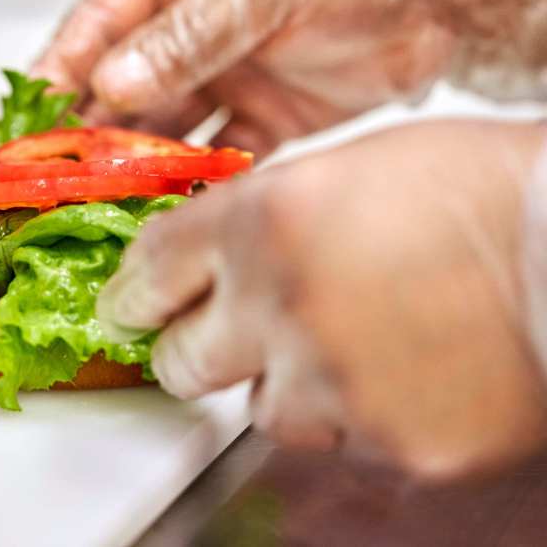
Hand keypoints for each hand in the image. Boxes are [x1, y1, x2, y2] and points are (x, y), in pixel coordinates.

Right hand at [33, 0, 546, 155]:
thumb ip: (182, 35)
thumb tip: (113, 81)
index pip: (94, 27)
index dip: (57, 77)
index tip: (30, 126)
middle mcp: (187, 27)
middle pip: (122, 90)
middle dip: (94, 137)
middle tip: (69, 184)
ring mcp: (226, 73)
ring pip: (167, 131)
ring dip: (144, 168)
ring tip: (118, 205)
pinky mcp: (267, 117)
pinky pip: (220, 158)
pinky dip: (202, 183)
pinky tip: (185, 207)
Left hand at [97, 119, 546, 479]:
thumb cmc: (479, 188)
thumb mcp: (345, 165)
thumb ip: (259, 214)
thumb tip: (204, 251)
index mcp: (265, 221)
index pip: (149, 273)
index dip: (133, 294)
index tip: (130, 305)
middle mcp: (283, 306)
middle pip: (178, 360)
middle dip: (189, 348)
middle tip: (217, 337)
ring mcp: (334, 383)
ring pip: (259, 409)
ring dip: (284, 381)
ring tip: (351, 340)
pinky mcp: (389, 445)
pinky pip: (335, 439)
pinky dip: (352, 413)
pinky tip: (400, 370)